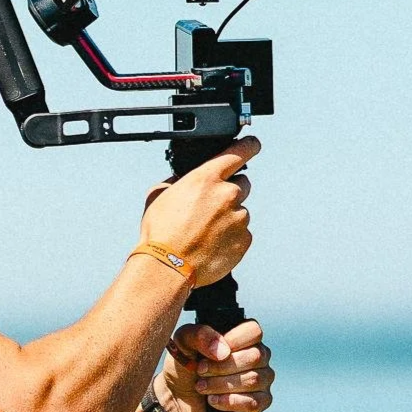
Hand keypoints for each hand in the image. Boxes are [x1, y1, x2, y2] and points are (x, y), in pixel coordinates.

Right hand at [138, 137, 258, 286]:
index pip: (239, 152)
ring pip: (241, 212)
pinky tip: (211, 244)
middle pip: (242, 184)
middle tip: (210, 210)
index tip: (252, 144)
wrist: (167, 267)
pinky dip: (231, 238)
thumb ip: (176, 182)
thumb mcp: (158, 195)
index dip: (248, 146)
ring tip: (205, 233)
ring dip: (228, 218)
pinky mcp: (243, 240)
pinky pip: (242, 234)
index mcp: (207, 178)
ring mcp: (238, 218)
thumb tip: (181, 181)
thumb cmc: (160, 233)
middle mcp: (227, 195)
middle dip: (229, 193)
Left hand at [150, 318, 274, 411]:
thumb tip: (223, 351)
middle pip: (255, 357)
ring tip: (202, 387)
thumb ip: (199, 335)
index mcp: (243, 336)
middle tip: (201, 371)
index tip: (210, 353)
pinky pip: (255, 402)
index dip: (233, 342)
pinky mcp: (259, 402)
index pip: (253, 331)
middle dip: (221, 367)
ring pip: (253, 380)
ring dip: (221, 385)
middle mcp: (258, 355)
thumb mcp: (183, 343)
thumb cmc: (185, 366)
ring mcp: (262, 379)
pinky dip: (230, 402)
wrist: (178, 397)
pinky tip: (213, 401)